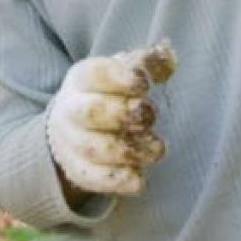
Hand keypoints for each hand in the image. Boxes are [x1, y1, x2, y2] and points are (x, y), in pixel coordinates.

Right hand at [46, 42, 175, 200]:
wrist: (73, 127)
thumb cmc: (109, 94)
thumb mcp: (124, 71)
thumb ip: (149, 63)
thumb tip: (168, 59)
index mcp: (82, 78)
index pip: (95, 74)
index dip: (120, 78)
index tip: (145, 84)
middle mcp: (71, 109)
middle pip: (90, 112)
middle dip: (124, 115)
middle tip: (151, 114)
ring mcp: (71, 142)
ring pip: (94, 148)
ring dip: (129, 150)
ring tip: (158, 149)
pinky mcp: (78, 171)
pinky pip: (94, 178)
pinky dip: (118, 181)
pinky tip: (140, 179)